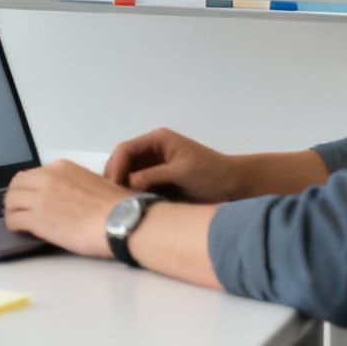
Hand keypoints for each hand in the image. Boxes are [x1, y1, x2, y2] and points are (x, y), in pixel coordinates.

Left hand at [3, 160, 132, 258]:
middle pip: (16, 184)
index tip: (30, 197)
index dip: (29, 187)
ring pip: (10, 201)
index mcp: (61, 168)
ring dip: (11, 210)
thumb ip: (75, 185)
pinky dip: (13, 224)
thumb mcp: (93, 182)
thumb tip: (71, 196)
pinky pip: (13, 219)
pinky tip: (19, 229)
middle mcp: (47, 178)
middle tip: (18, 208)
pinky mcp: (37, 219)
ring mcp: (40, 198)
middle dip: (15, 196)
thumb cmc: (117, 206)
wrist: (121, 220)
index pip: (32, 174)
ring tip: (16, 220)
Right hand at [103, 128, 244, 202]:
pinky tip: (129, 205)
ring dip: (121, 186)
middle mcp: (152, 150)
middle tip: (110, 198)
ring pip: (127, 173)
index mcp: (158, 140)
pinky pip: (138, 184)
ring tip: (118, 204)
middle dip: (115, 177)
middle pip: (122, 160)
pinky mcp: (159, 179)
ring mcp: (154, 164)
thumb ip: (154, 176)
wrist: (235, 185)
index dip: (116, 167)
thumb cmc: (212, 174)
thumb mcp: (182, 173)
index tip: (112, 187)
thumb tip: (128, 182)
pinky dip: (131, 193)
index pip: (126, 149)